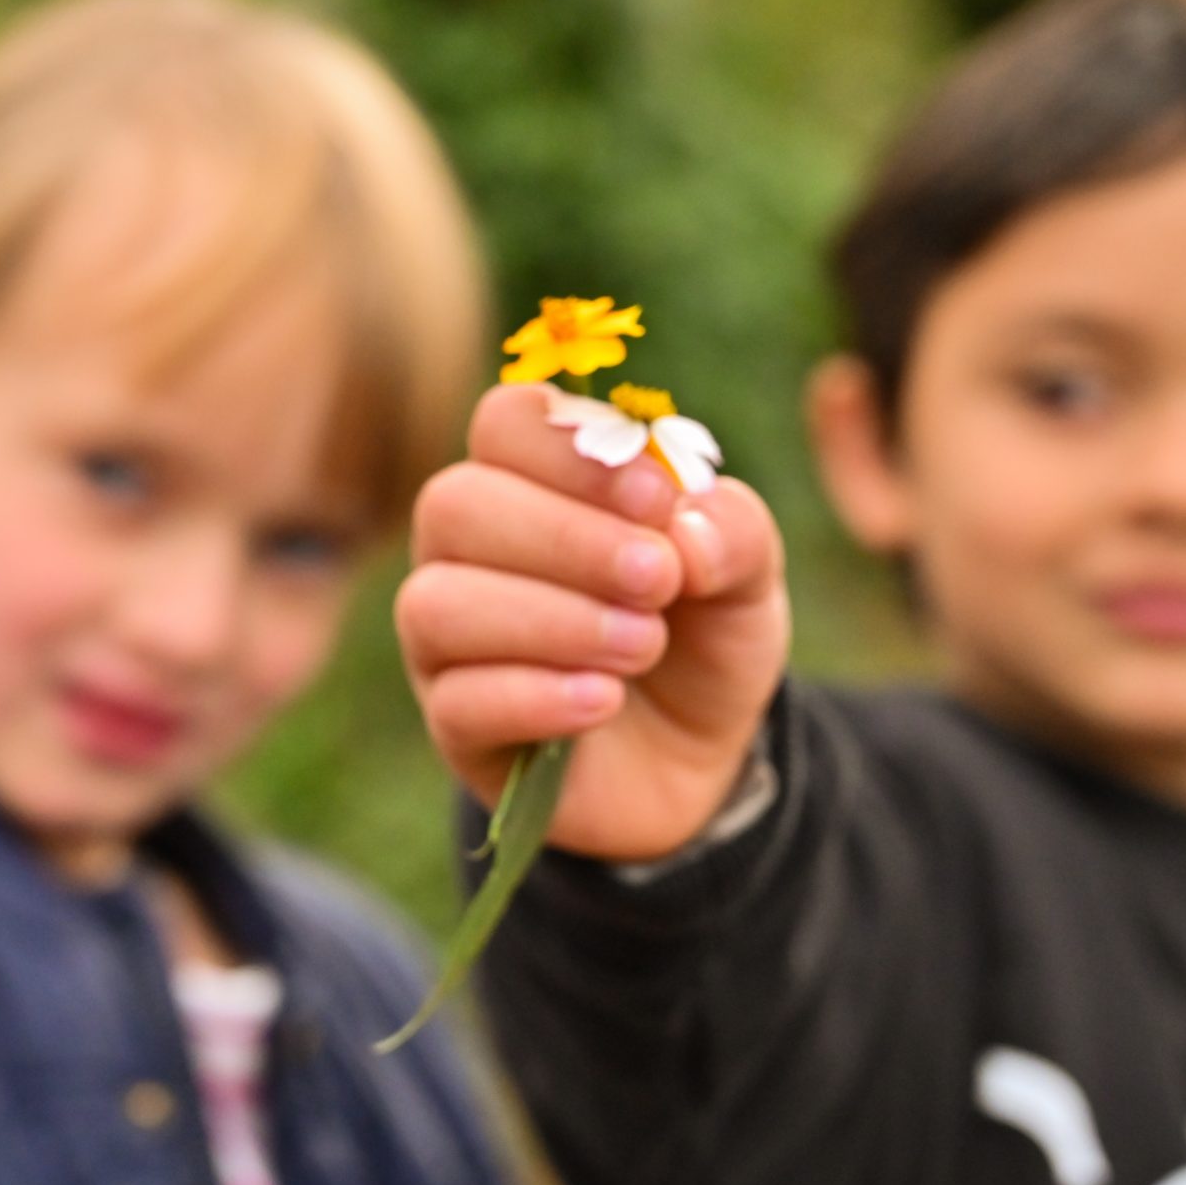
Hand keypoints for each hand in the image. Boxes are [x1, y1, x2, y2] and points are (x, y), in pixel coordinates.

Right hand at [399, 385, 789, 861]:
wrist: (696, 762)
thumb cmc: (701, 641)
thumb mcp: (747, 580)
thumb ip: (734, 533)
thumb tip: (684, 531)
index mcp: (531, 483)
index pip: (505, 422)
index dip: (572, 451)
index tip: (657, 500)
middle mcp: (469, 551)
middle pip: (454, 505)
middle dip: (565, 538)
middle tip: (657, 580)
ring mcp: (449, 642)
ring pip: (438, 605)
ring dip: (552, 620)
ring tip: (642, 647)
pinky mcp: (457, 727)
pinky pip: (457, 702)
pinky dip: (538, 697)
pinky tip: (603, 701)